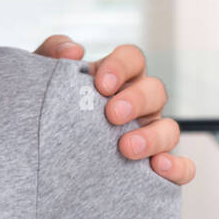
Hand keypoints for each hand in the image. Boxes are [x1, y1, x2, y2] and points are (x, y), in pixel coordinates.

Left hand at [34, 35, 194, 184]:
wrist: (36, 153)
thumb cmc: (44, 109)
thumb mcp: (41, 80)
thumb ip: (52, 53)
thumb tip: (74, 50)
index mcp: (116, 79)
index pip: (132, 59)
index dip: (121, 67)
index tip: (101, 84)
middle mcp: (138, 105)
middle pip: (155, 91)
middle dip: (136, 101)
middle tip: (112, 115)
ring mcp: (149, 135)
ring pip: (170, 129)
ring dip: (153, 137)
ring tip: (127, 148)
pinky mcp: (154, 168)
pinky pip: (181, 167)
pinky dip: (177, 167)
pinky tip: (157, 168)